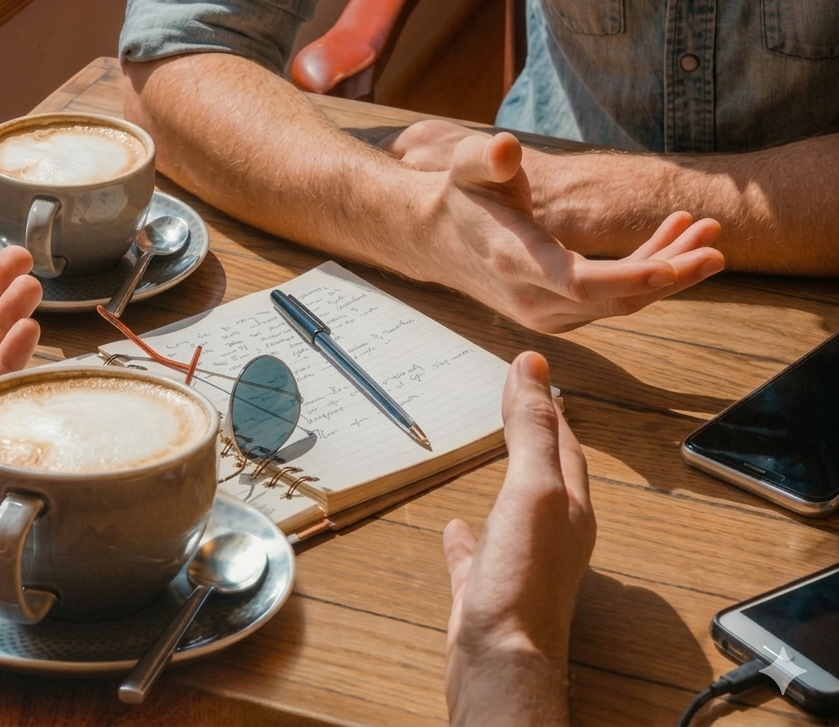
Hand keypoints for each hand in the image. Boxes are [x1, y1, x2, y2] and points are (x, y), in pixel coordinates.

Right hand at [407, 129, 723, 331]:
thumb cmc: (459, 196)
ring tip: (705, 231)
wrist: (434, 239)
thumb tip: (507, 150)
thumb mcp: (464, 165)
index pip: (581, 282)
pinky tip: (671, 241)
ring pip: (621, 303)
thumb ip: (485, 157)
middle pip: (615, 299)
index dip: (632, 277)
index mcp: (513, 260)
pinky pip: (612, 301)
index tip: (675, 266)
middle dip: (671, 272)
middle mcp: (531, 298)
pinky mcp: (558, 313)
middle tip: (716, 242)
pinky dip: (646, 274)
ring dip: (668, 271)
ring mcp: (545, 312)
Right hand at [441, 352, 595, 725]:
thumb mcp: (532, 489)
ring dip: (508, 478)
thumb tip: (534, 367)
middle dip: (536, 437)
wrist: (501, 659)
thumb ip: (532, 430)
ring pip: (516, 508)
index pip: (563, 443)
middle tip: (522, 405)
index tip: (533, 373)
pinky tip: (455, 529)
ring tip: (495, 456)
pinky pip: (478, 553)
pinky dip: (467, 536)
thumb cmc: (524, 579)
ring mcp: (519, 561)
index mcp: (571, 506)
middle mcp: (552, 532)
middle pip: (547, 473)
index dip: (549, 406)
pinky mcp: (488, 588)